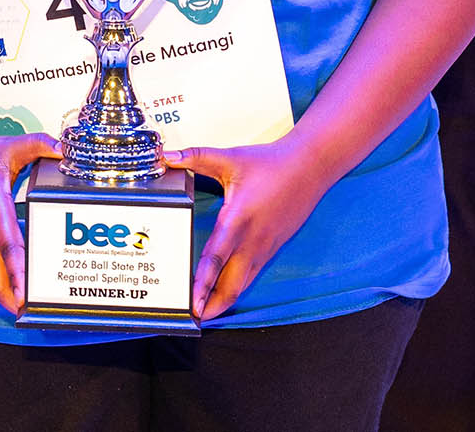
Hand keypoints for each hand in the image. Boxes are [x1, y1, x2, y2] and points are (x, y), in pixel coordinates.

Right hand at [0, 127, 57, 314]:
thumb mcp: (9, 146)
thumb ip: (39, 144)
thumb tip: (64, 148)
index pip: (7, 243)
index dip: (17, 271)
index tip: (25, 292)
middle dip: (10, 295)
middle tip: (29, 314)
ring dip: (3, 293)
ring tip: (23, 311)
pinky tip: (10, 295)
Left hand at [164, 137, 333, 319]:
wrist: (310, 168)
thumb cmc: (270, 163)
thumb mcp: (230, 158)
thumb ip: (195, 157)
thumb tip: (164, 157)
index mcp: (238, 219)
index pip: (216, 257)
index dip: (203, 282)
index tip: (192, 302)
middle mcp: (252, 240)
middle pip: (232, 283)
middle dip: (213, 304)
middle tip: (194, 318)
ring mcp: (264, 247)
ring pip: (243, 283)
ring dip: (224, 300)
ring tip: (205, 312)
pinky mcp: (271, 248)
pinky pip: (252, 274)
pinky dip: (237, 287)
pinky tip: (225, 293)